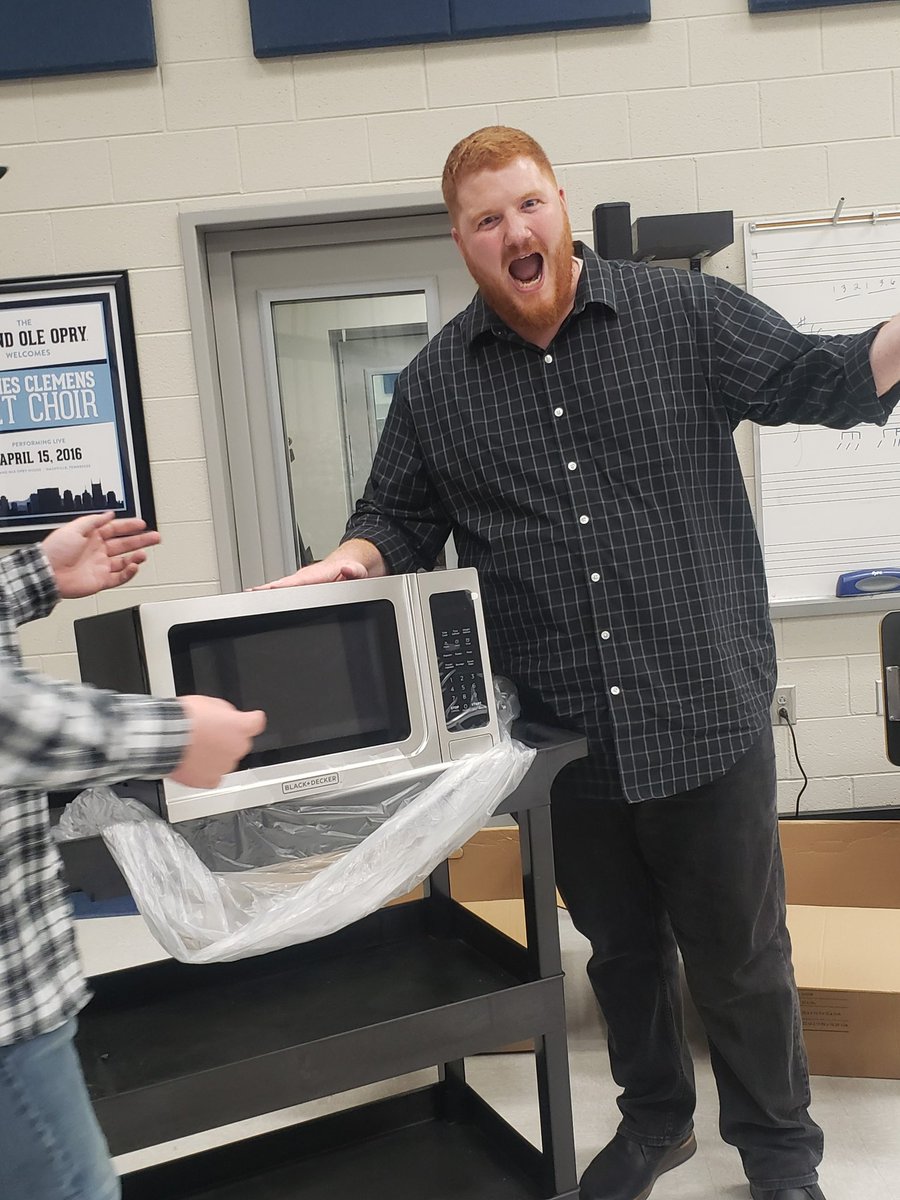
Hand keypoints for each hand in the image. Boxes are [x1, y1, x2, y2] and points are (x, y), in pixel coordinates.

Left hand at [42, 512, 160, 598]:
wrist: (47, 574)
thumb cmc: (55, 550)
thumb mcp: (74, 528)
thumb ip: (93, 521)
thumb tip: (109, 514)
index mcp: (92, 537)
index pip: (116, 529)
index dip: (129, 526)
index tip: (142, 524)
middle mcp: (98, 551)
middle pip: (125, 544)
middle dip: (141, 540)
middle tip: (155, 537)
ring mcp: (101, 566)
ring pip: (125, 561)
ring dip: (136, 556)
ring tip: (143, 554)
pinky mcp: (101, 581)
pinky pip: (120, 577)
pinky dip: (129, 572)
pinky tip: (134, 566)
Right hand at [170, 696, 266, 789]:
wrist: (164, 737)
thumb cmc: (183, 719)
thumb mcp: (210, 702)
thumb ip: (226, 713)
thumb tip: (226, 718)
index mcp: (241, 727)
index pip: (256, 723)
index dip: (251, 720)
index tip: (250, 719)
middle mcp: (237, 748)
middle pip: (239, 743)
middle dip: (228, 739)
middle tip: (209, 734)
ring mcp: (225, 766)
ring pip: (225, 760)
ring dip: (216, 755)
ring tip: (196, 747)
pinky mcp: (210, 780)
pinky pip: (213, 777)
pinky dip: (206, 772)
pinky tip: (195, 763)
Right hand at [252, 556, 368, 589]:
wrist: (353, 563)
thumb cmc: (353, 568)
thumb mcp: (359, 570)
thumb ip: (355, 571)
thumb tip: (348, 569)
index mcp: (317, 575)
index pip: (297, 582)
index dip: (282, 586)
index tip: (268, 589)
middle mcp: (306, 577)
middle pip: (283, 584)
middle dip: (266, 589)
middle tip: (250, 594)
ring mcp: (302, 582)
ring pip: (281, 586)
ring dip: (265, 591)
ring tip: (250, 596)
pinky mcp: (302, 586)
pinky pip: (285, 590)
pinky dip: (271, 592)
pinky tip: (261, 597)